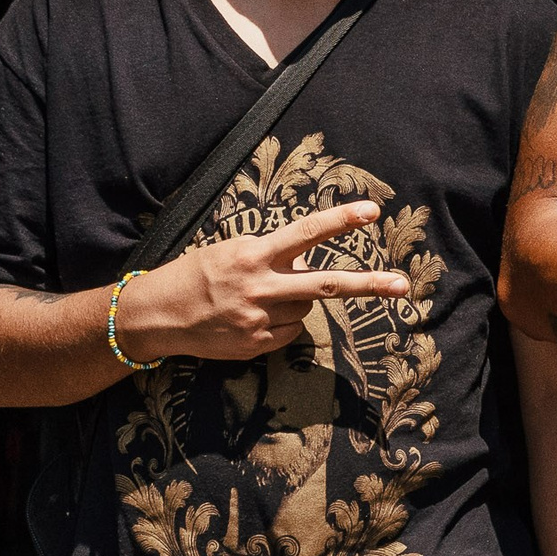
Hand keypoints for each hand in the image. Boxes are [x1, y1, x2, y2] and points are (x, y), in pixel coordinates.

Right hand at [114, 199, 409, 361]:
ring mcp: (259, 318)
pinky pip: (291, 332)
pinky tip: (252, 319)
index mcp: (252, 254)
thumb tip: (307, 262)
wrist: (154, 316)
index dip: (340, 220)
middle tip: (402, 285)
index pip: (305, 232)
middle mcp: (260, 285)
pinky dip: (282, 324)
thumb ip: (269, 255)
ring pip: (307, 308)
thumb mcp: (228, 252)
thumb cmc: (193, 276)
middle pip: (327, 284)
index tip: (371, 212)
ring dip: (296, 301)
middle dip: (368, 285)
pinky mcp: (256, 343)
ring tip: (260, 298)